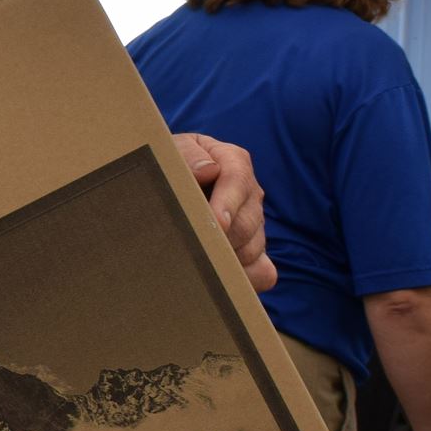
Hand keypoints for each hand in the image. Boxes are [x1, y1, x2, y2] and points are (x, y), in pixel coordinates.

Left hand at [172, 132, 275, 290]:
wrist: (167, 186)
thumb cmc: (168, 167)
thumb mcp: (171, 151)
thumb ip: (187, 154)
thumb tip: (209, 170)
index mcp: (233, 162)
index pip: (237, 180)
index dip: (227, 205)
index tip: (215, 223)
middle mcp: (250, 193)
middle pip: (246, 222)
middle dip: (220, 238)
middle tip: (192, 248)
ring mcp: (256, 223)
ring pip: (253, 250)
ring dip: (226, 259)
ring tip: (195, 260)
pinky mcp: (255, 250)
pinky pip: (263, 273)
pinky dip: (245, 280)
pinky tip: (218, 279)